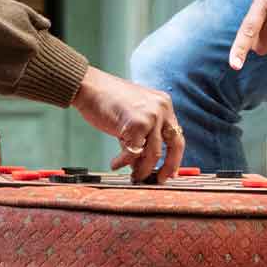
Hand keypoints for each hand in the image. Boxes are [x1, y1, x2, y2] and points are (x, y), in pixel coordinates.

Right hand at [70, 67, 185, 181]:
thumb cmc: (107, 99)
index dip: (175, 157)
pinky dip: (123, 162)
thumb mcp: (134, 114)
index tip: (170, 172)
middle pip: (175, 145)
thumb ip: (143, 135)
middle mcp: (162, 108)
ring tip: (132, 175)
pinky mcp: (136, 124)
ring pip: (153, 154)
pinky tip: (115, 163)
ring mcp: (150, 116)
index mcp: (164, 104)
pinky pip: (134, 153)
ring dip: (142, 169)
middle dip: (168, 167)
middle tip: (159, 180)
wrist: (89, 86)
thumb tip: (143, 163)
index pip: (177, 136)